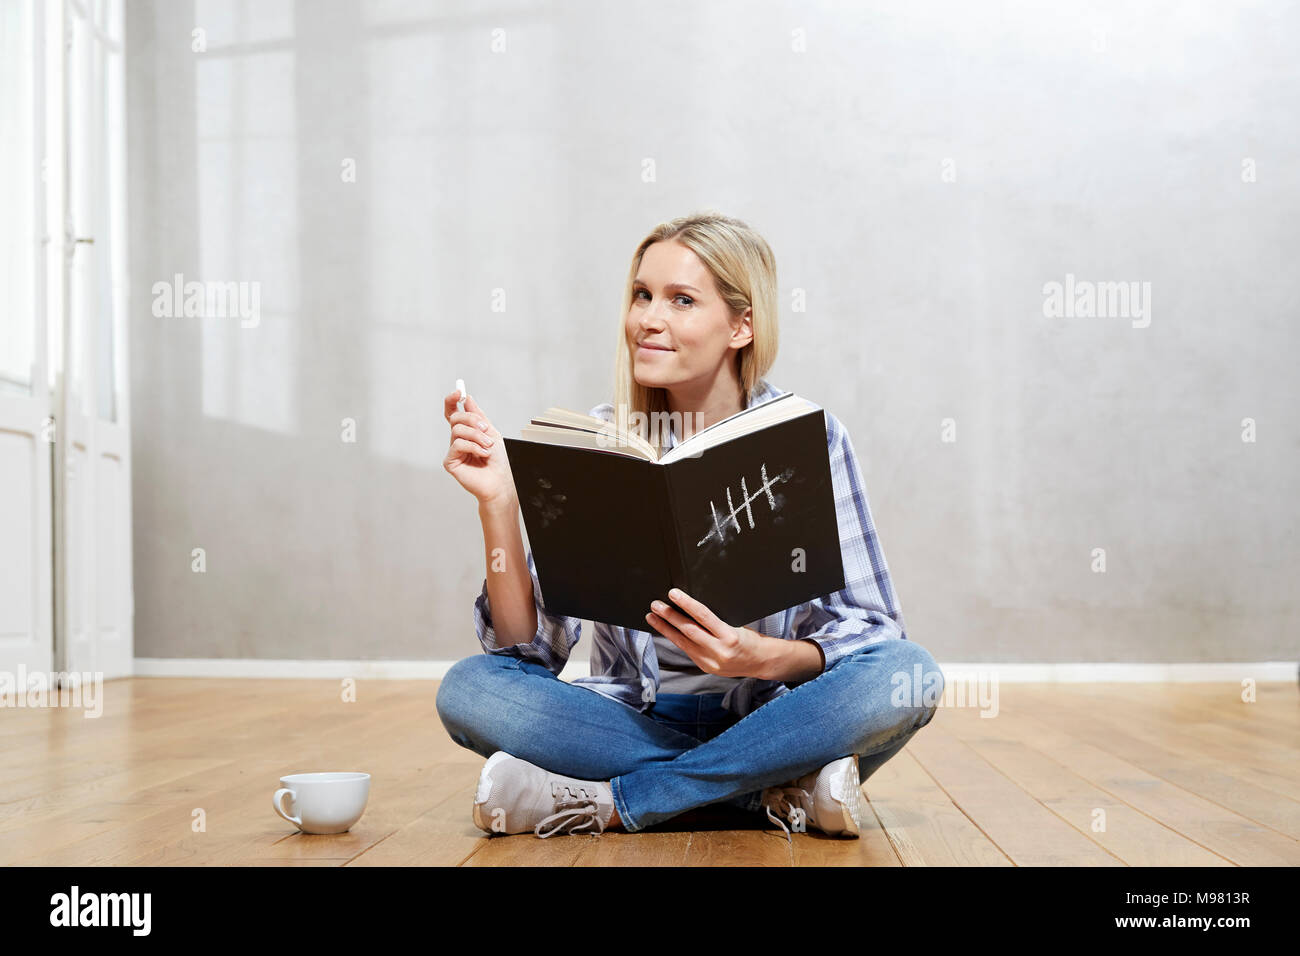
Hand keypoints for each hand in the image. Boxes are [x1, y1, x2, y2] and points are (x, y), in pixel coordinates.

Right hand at [442, 390, 514, 508]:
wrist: (502, 480)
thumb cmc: (499, 460)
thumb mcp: (491, 432)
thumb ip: (478, 416)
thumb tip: (467, 399)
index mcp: (466, 432)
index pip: (453, 413)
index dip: (452, 401)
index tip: (459, 392)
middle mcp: (457, 440)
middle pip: (455, 418)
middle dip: (472, 420)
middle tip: (485, 428)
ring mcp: (453, 451)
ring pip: (457, 430)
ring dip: (477, 436)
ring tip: (488, 447)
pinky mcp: (450, 462)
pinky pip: (458, 445)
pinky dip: (473, 447)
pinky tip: (483, 454)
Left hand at [645, 588, 774, 678]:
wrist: (761, 662)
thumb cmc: (750, 639)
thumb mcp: (737, 624)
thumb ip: (716, 620)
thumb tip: (692, 606)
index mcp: (730, 636)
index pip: (703, 616)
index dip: (686, 604)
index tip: (673, 594)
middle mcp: (719, 651)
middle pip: (689, 631)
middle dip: (669, 617)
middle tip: (655, 605)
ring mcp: (711, 662)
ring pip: (683, 643)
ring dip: (666, 629)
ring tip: (653, 617)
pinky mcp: (706, 667)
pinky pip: (687, 650)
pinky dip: (676, 639)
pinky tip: (666, 631)